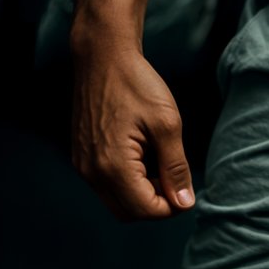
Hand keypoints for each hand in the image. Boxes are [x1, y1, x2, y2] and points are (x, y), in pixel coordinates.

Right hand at [71, 37, 194, 221]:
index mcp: (112, 166)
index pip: (145, 210)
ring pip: (116, 200)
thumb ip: (175, 166)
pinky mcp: (81, 157)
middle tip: (175, 176)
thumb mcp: (167, 123)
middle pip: (128, 212)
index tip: (187, 187)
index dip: (171, 206)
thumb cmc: (137, 84)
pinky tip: (143, 154)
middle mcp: (91, 172)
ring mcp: (83, 165)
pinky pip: (105, 184)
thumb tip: (185, 202)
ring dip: (142, 192)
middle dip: (156, 203)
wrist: (103, 56)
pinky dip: (127, 180)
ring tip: (160, 160)